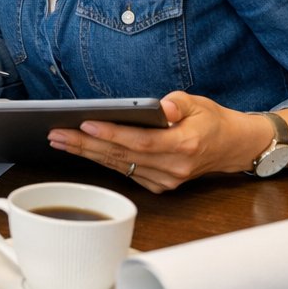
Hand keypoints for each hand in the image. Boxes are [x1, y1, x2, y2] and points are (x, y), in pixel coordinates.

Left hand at [47, 92, 272, 192]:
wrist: (231, 146)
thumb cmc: (211, 120)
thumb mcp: (198, 103)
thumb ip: (177, 103)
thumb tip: (160, 107)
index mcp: (185, 145)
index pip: (141, 141)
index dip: (112, 134)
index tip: (85, 124)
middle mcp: (175, 167)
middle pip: (123, 156)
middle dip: (86, 144)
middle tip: (56, 133)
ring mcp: (167, 180)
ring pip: (120, 165)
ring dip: (87, 153)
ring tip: (59, 140)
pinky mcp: (160, 185)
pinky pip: (126, 172)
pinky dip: (102, 160)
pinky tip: (81, 149)